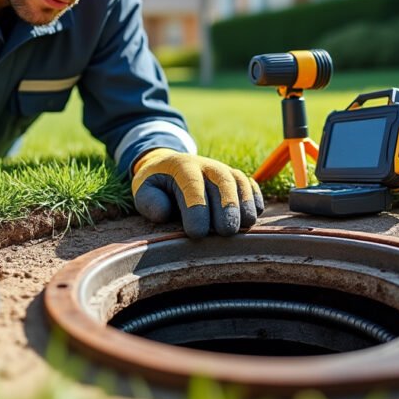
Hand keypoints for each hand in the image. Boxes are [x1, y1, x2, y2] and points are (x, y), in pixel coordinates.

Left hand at [131, 148, 263, 237]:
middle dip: (226, 207)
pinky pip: (251, 185)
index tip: (196, 233)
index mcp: (182, 167)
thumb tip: (165, 213)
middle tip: (226, 232)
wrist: (170, 166)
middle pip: (222, 183)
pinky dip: (255, 198)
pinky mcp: (237, 179)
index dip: (196, 209)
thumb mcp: (143, 189)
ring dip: (245, 204)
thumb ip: (149, 201)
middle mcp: (207, 166)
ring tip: (243, 226)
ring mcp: (224, 171)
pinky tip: (254, 215)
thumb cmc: (157, 185)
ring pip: (240, 183)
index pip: (192, 186)